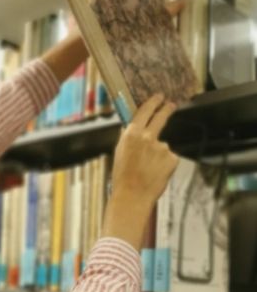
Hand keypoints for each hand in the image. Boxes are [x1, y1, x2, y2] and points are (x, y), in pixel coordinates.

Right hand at [102, 94, 178, 248]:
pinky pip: (170, 158)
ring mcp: (161, 147)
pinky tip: (156, 172)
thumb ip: (129, 138)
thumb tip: (135, 129)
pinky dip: (165, 164)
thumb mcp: (120, 151)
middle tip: (171, 104)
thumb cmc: (123, 176)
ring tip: (149, 168)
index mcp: (131, 134)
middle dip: (166, 109)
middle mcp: (147, 137)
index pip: (144, 111)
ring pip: (163, 146)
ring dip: (159, 154)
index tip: (159, 97)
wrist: (133, 194)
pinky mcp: (172, 158)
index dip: (153, 102)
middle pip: (160, 118)